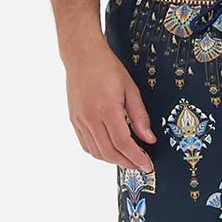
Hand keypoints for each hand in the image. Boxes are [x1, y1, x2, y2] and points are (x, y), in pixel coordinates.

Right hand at [64, 44, 155, 170]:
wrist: (82, 55)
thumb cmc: (107, 68)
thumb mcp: (131, 89)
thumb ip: (140, 117)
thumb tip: (148, 139)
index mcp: (106, 109)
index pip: (123, 143)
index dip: (136, 158)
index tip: (147, 165)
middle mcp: (90, 118)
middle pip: (109, 152)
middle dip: (126, 162)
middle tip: (140, 165)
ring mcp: (79, 120)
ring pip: (96, 152)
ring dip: (113, 160)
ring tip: (127, 159)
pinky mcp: (74, 120)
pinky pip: (86, 144)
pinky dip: (99, 152)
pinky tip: (110, 150)